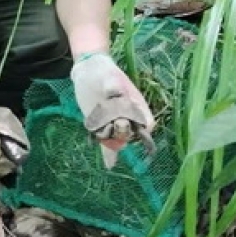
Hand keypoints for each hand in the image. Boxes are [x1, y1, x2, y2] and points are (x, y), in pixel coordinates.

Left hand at [70, 53, 154, 167]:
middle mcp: (128, 117)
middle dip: (123, 134)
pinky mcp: (101, 127)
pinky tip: (109, 164)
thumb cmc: (104, 72)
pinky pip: (106, 143)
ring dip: (112, 142)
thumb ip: (113, 87)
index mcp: (137, 105)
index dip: (142, 128)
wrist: (88, 72)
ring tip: (101, 133)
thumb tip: (114, 92)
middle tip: (112, 125)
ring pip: (118, 140)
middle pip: (131, 134)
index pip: (147, 123)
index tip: (129, 122)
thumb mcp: (109, 76)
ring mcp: (114, 124)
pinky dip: (109, 154)